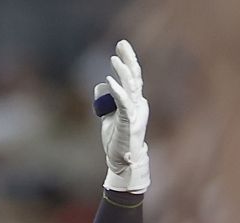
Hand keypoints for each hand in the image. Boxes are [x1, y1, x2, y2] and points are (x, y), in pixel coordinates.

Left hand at [95, 40, 149, 192]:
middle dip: (128, 59)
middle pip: (134, 78)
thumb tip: (101, 85)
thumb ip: (106, 100)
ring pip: (131, 88)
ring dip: (123, 72)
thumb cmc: (116, 140)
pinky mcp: (128, 124)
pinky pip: (123, 104)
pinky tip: (109, 81)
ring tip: (114, 59)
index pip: (133, 78)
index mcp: (135, 103)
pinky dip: (117, 92)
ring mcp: (134, 114)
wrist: (122, 162)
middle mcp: (138, 106)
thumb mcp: (108, 116)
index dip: (128, 61)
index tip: (121, 47)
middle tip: (122, 43)